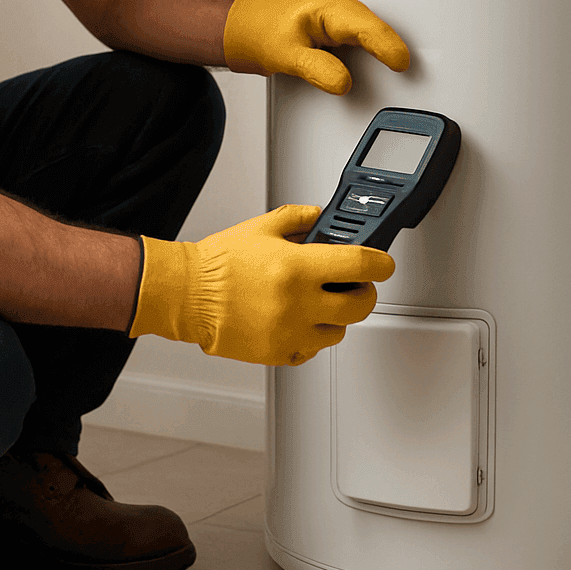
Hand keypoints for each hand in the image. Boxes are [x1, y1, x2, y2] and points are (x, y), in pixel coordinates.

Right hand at [130, 205, 392, 365]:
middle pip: (359, 306)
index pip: (360, 265)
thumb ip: (299, 219)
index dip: (380, 263)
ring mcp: (289, 332)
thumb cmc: (218, 264)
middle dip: (365, 294)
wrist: (187, 295)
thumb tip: (322, 216)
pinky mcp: (278, 353)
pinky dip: (313, 337)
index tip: (383, 263)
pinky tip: (300, 321)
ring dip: (338, 317)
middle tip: (358, 286)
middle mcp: (297, 303)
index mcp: (297, 268)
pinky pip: (313, 350)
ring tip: (320, 303)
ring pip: (339, 332)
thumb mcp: (262, 228)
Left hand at [222, 0, 410, 94]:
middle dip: (400, 50)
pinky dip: (386, 59)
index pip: (368, 28)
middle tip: (418, 75)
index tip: (400, 65)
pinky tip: (396, 72)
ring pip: (383, 40)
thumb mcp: (285, 54)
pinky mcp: (354, 41)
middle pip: (384, 33)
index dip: (387, 46)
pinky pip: (376, 48)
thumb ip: (313, 68)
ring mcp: (354, 29)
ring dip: (396, 55)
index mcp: (334, 13)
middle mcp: (349, 17)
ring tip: (413, 75)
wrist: (260, 31)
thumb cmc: (271, 34)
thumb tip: (342, 82)